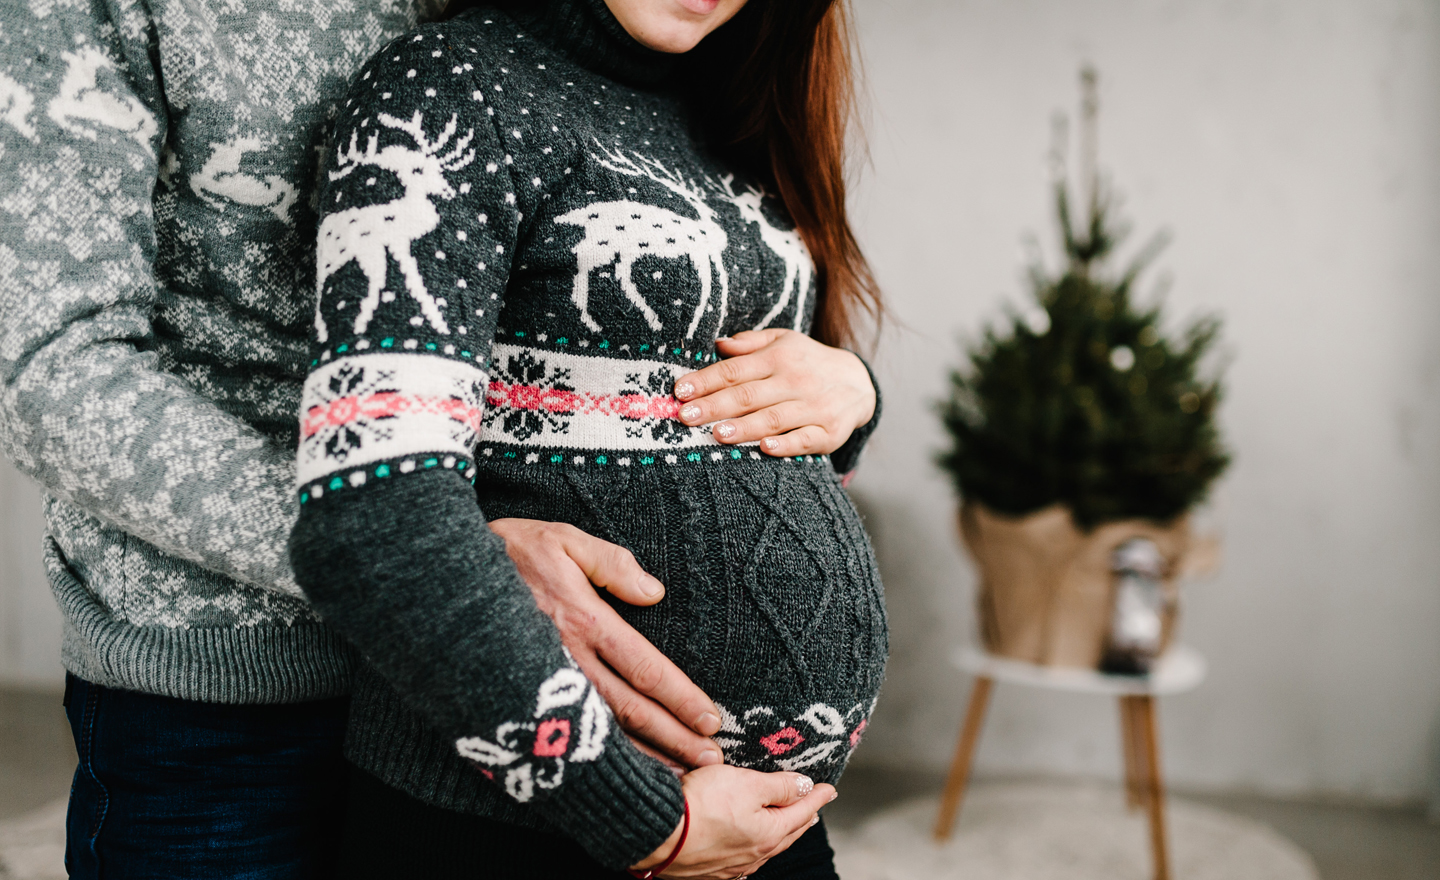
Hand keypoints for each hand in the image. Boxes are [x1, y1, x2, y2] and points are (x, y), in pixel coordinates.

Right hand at [489, 519, 723, 767]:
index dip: (680, 697)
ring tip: (682, 773)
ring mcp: (544, 682)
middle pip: (631, 709)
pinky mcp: (525, 694)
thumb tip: (654, 591)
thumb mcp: (562, 539)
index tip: (711, 718)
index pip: (644, 667)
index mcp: (583, 620)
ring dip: (645, 753)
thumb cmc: (507, 552)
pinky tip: (625, 768)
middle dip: (674, 738)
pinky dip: (602, 752)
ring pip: (603, 728)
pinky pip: (571, 728)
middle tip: (712, 760)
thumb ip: (611, 562)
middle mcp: (567, 659)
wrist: (441, 578)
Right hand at [630, 766, 836, 878]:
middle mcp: (753, 855)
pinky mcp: (708, 870)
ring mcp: (730, 866)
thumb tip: (806, 787)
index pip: (801, 811)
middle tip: (814, 806)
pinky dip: (755, 849)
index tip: (830, 789)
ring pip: (766, 848)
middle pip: (787, 833)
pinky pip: (742, 861)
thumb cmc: (700, 805)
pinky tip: (750, 850)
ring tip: (788, 824)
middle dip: (803, 817)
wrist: (657, 833)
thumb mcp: (747, 784)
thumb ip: (779, 786)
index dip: (817, 797)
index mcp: (769, 834)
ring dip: (780, 834)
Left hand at [673, 329, 875, 457]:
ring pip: (773, 418)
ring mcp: (813, 407)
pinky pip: (806, 440)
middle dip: (714, 406)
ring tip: (717, 434)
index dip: (707, 380)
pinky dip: (787, 445)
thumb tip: (719, 344)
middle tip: (685, 417)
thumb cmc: (808, 362)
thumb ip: (750, 343)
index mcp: (779, 357)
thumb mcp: (784, 341)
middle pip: (749, 395)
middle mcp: (795, 381)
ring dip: (745, 427)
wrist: (859, 382)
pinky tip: (766, 448)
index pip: (735, 370)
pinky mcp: (829, 432)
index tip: (680, 391)